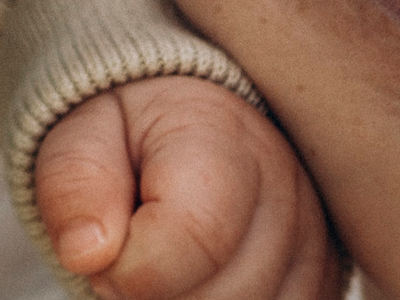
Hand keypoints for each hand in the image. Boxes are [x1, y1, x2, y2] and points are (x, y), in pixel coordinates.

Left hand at [34, 76, 339, 297]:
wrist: (175, 117)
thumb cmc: (124, 125)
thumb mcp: (79, 127)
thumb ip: (74, 181)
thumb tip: (85, 253)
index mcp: (222, 133)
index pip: (191, 238)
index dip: (127, 268)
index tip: (96, 250)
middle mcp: (286, 188)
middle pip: (220, 295)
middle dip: (151, 291)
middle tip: (127, 246)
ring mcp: (317, 241)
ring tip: (161, 254)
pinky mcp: (324, 282)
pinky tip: (196, 276)